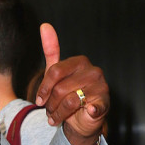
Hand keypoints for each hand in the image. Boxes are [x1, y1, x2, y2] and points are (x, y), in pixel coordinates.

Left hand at [35, 23, 108, 144]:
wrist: (82, 119)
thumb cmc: (68, 93)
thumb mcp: (57, 72)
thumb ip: (51, 50)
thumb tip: (44, 25)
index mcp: (80, 61)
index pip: (54, 72)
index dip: (44, 88)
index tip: (39, 100)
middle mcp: (93, 71)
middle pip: (60, 88)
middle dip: (50, 103)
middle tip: (49, 110)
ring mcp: (101, 87)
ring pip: (69, 101)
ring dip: (58, 113)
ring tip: (56, 117)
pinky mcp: (105, 103)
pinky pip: (94, 106)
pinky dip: (92, 110)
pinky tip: (89, 111)